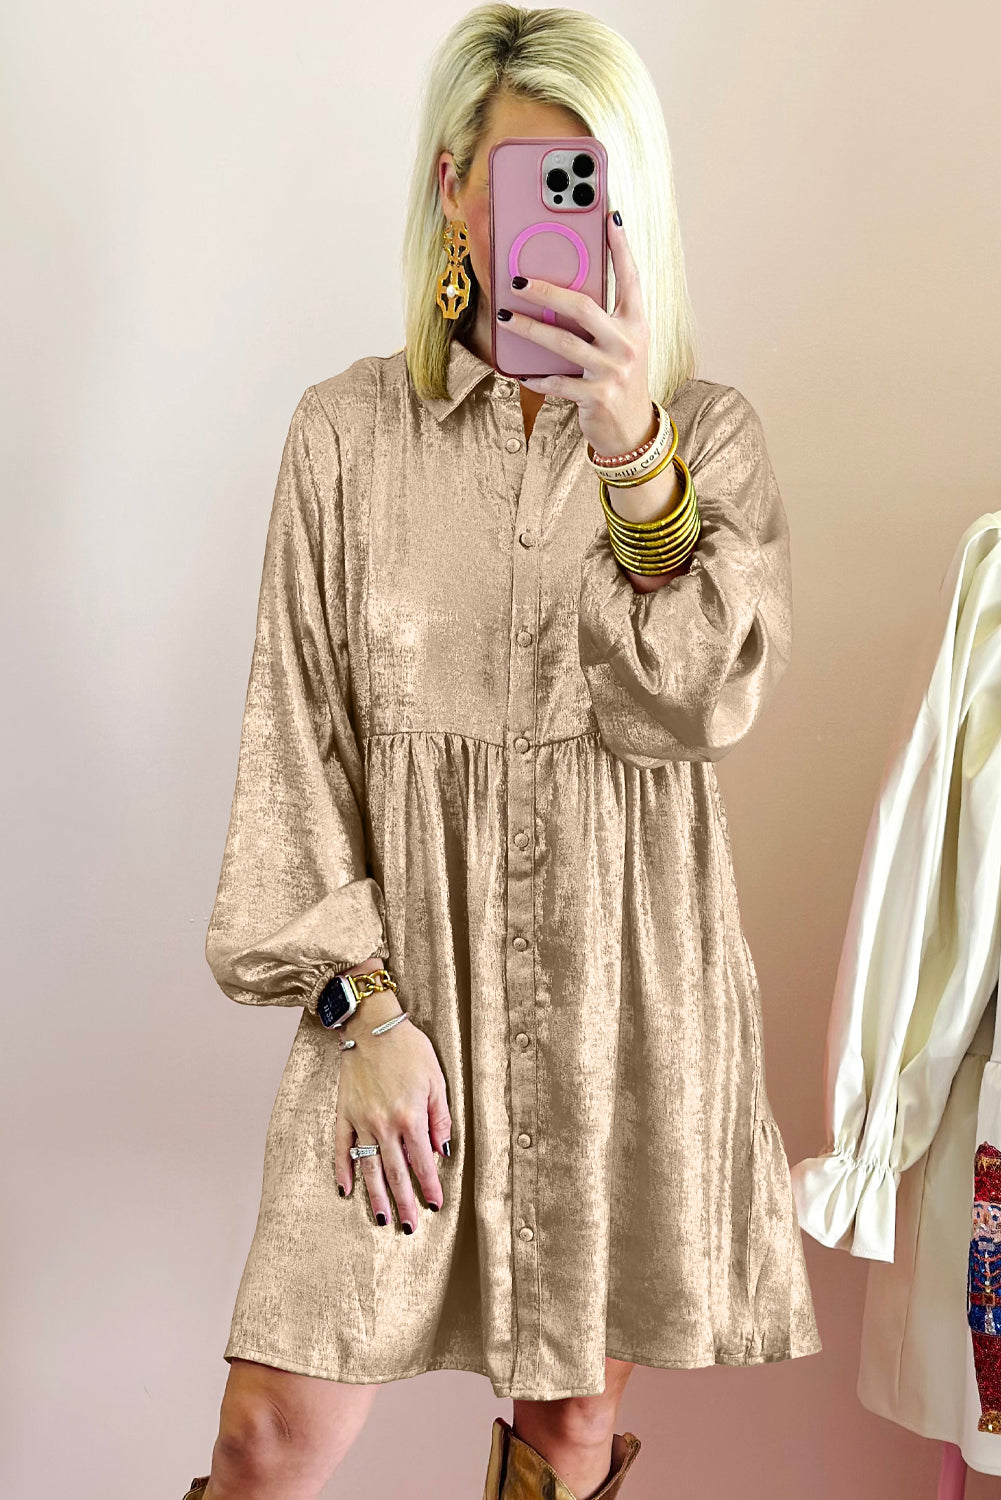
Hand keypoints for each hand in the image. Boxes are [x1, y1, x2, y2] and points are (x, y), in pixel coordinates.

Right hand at [332, 960, 451, 1234]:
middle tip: (409, 1228)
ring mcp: (360, 1121)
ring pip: (368, 1167)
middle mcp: (383, 1124)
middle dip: (404, 1203)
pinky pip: (340, 1148)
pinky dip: (342, 1170)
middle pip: (395, 1173)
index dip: (429, 1187)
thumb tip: (443, 1150)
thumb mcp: (436, 1080)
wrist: (371, 1025)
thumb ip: (440, 1117)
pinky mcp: (343, 1113)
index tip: (434, 1206)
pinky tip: (345, 1190)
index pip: (422, 1162)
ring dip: (375, 1196)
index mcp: (410, 1117)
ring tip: (382, 1218)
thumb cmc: (408, 1048)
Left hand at [496, 210, 655, 459]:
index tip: (608, 216)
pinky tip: (521, 372)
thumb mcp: (622, 345)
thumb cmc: (620, 379)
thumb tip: (563, 292)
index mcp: (636, 324)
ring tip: (505, 317)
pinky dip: (537, 377)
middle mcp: (627, 343)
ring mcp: (613, 371)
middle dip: (546, 290)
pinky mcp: (596, 396)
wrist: (632, 429)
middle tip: (517, 280)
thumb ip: (603, 319)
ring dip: (529, 328)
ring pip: (563, 342)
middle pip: (583, 306)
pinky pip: (557, 382)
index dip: (620, 246)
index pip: (630, 277)